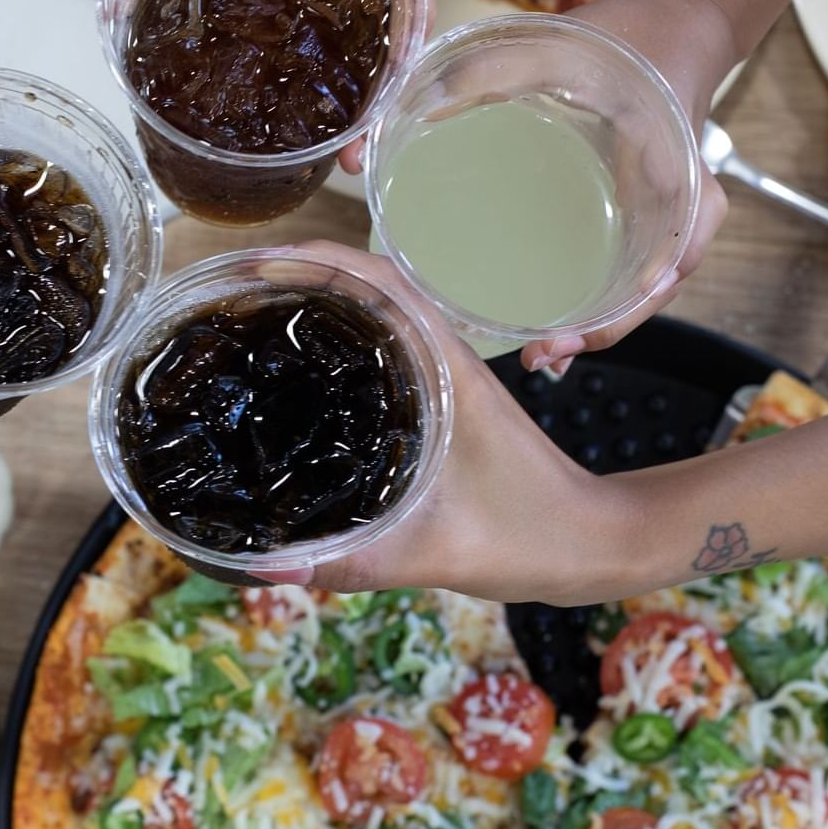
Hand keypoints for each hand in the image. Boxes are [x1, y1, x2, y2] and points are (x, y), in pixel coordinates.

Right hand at [255, 242, 655, 606]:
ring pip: (377, 316)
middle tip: (234, 299)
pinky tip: (301, 379)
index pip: (380, 281)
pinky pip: (386, 351)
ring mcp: (446, 377)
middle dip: (300, 277)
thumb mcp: (438, 554)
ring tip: (252, 324)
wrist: (593, 544)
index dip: (316, 261)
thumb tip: (262, 567)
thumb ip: (355, 563)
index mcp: (450, 371)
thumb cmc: (532, 537)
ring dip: (319, 305)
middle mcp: (446, 359)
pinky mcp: (444, 401)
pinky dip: (342, 343)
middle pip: (368, 286)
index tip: (257, 270)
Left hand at [518, 0, 735, 373]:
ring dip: (594, 325)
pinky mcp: (643, 216)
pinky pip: (628, 270)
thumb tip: (410, 110)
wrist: (675, 27)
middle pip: (651, 290)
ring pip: (639, 290)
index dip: (628, 301)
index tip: (575, 329)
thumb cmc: (626, 41)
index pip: (673, 251)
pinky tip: (551, 325)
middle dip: (598, 329)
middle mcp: (682, 206)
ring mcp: (666, 216)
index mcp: (676, 169)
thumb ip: (487, 72)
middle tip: (540, 354)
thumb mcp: (558, 46)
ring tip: (539, 354)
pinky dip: (597, 303)